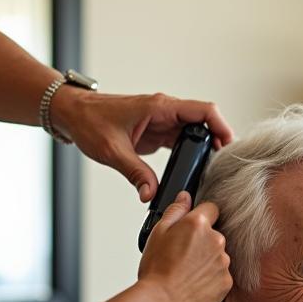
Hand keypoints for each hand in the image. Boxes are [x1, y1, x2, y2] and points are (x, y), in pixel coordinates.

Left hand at [50, 90, 232, 200]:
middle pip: (203, 122)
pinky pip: (180, 140)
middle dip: (217, 141)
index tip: (229, 145)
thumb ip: (135, 173)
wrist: (73, 114)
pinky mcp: (156, 132)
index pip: (203, 110)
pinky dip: (189, 153)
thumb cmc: (89, 121)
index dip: (221, 126)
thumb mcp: (113, 151)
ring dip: (204, 148)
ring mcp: (161, 121)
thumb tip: (151, 194)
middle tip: (222, 165)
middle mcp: (164, 111)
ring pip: (194, 133)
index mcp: (159, 107)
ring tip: (211, 170)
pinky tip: (193, 168)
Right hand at [137, 192, 231, 301]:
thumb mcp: (158, 232)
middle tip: (182, 256)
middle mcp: (216, 240)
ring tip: (187, 273)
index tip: (190, 230)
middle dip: (202, 242)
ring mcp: (223, 262)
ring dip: (207, 261)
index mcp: (199, 224)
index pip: (211, 209)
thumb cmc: (157, 269)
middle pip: (214, 234)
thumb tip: (185, 196)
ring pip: (218, 255)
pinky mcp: (227, 281)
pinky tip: (194, 284)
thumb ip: (175, 210)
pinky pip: (221, 275)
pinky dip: (211, 279)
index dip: (200, 218)